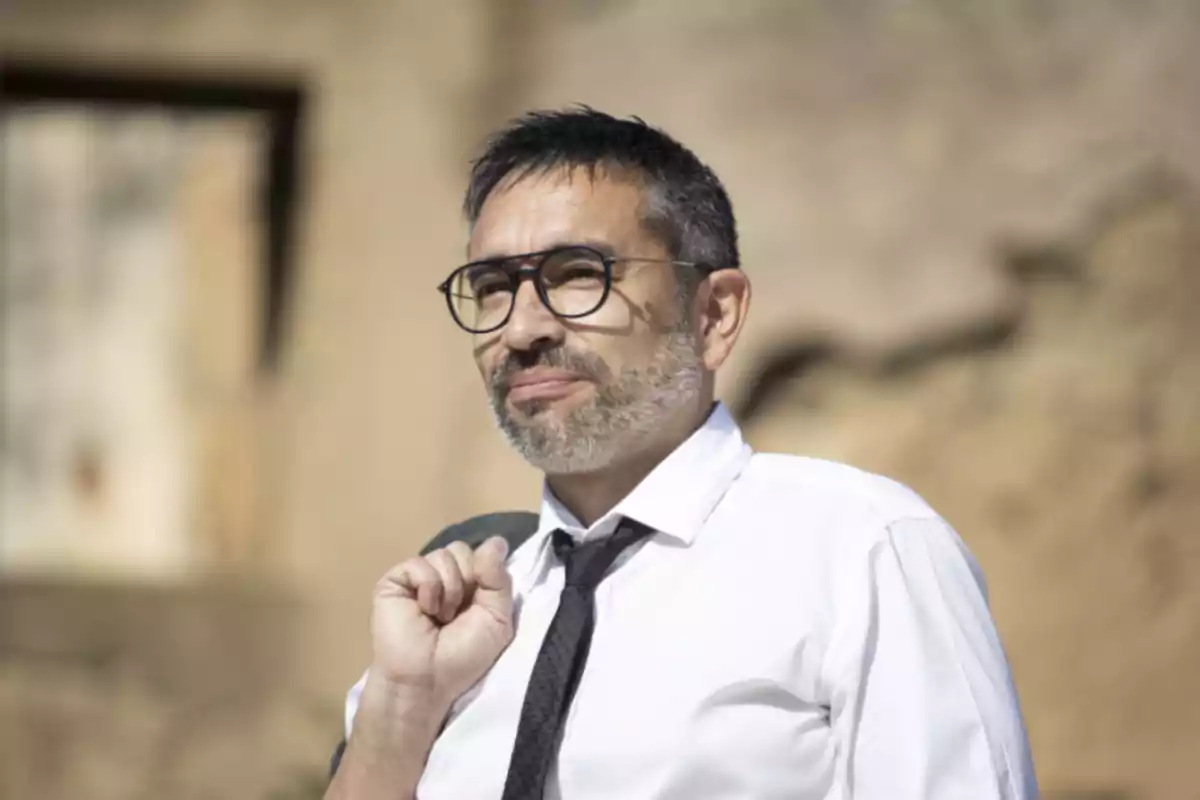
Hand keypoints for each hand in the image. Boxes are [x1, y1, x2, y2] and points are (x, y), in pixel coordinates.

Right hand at [369, 536, 514, 710]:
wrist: (427, 680)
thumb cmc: (463, 656)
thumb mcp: (497, 620)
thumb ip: (499, 579)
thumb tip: (497, 540)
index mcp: (470, 585)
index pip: (483, 554)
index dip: (487, 573)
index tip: (481, 599)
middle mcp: (444, 577)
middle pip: (463, 549)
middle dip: (467, 582)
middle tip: (457, 613)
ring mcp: (418, 577)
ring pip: (444, 554)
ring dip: (449, 589)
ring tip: (440, 616)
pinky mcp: (395, 581)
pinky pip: (419, 563)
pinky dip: (428, 587)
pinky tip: (424, 609)